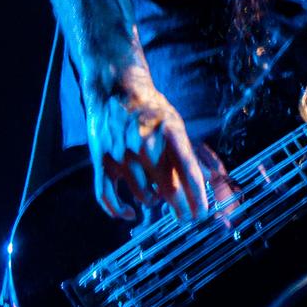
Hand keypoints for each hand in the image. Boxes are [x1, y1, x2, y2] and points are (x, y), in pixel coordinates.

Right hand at [84, 66, 233, 223]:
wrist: (115, 89)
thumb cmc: (149, 109)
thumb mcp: (175, 124)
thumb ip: (185, 153)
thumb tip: (205, 179)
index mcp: (169, 134)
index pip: (189, 173)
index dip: (197, 198)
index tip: (201, 213)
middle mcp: (146, 146)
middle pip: (168, 189)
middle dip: (180, 207)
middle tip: (185, 217)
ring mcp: (122, 155)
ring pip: (143, 196)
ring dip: (152, 200)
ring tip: (155, 195)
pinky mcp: (102, 161)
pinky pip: (107, 196)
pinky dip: (118, 210)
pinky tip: (129, 214)